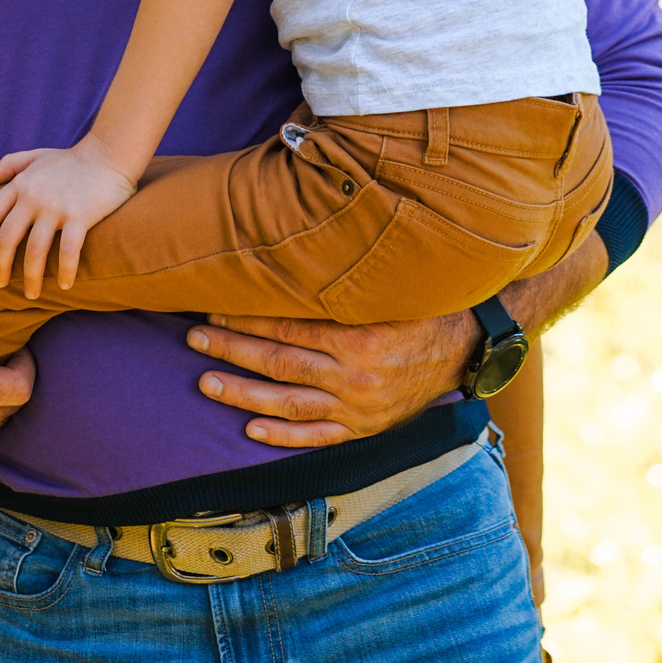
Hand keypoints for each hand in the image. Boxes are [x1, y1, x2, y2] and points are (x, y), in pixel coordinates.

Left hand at [0, 142, 137, 299]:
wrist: (109, 153)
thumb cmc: (71, 159)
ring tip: (31, 294)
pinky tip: (65, 285)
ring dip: (31, 277)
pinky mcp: (80, 216)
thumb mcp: (36, 156)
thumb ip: (10, 164)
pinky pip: (68, 250)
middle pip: (7, 239)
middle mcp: (33, 197)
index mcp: (20, 185)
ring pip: (35, 251)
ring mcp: (56, 207)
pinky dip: (66, 270)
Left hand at [181, 229, 608, 444]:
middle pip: (280, 363)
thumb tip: (295, 225)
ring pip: (290, 403)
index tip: (210, 304)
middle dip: (231, 349)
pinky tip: (251, 428)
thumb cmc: (420, 304)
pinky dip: (284, 434)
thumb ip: (341, 267)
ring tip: (206, 381)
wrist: (469, 347)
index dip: (245, 316)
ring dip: (243, 393)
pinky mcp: (366, 428)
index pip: (287, 325)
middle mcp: (357, 376)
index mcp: (360, 336)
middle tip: (192, 337)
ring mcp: (360, 407)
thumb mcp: (386, 284)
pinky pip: (319, 437)